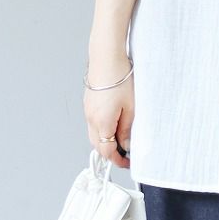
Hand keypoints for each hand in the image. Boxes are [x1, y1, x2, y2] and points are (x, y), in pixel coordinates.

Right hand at [82, 49, 133, 169]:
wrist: (106, 56)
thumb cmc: (120, 78)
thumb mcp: (131, 108)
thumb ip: (127, 130)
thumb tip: (126, 145)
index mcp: (102, 123)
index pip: (107, 151)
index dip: (118, 160)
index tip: (128, 163)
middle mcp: (91, 119)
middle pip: (98, 146)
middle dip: (111, 154)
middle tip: (126, 155)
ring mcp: (88, 111)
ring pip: (95, 136)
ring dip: (106, 142)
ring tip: (122, 140)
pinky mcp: (88, 104)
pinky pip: (94, 124)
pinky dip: (103, 131)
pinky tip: (114, 126)